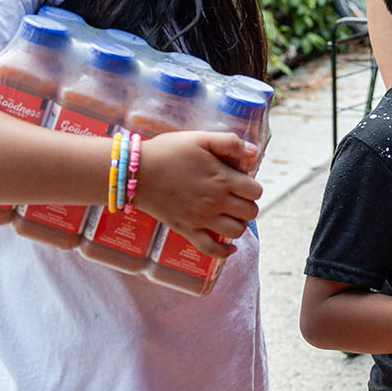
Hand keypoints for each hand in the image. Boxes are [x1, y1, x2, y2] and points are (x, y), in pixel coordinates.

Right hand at [134, 131, 261, 258]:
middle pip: (250, 212)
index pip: (256, 191)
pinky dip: (225, 252)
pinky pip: (212, 250)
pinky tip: (230, 247)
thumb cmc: (168, 152)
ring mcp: (202, 219)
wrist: (135, 172)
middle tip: (236, 197)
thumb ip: (230, 142)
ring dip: (239, 224)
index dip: (252, 186)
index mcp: (222, 179)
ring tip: (230, 214)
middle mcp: (216, 202)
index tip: (241, 181)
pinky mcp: (187, 230)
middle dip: (248, 204)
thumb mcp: (200, 138)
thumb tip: (254, 152)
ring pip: (236, 232)